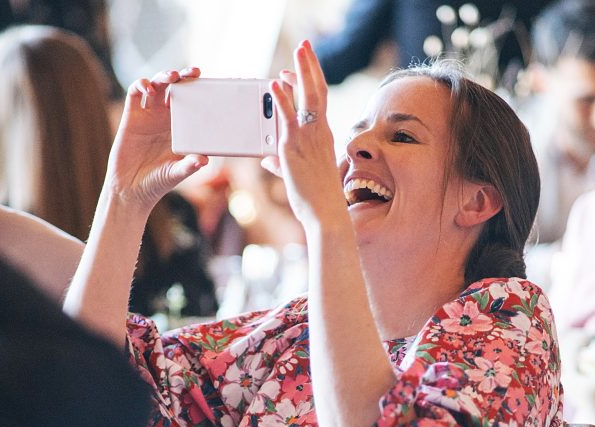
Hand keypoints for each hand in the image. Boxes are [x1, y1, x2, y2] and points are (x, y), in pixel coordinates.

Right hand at [106, 68, 209, 211]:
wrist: (131, 190)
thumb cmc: (158, 182)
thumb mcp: (176, 173)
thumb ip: (189, 165)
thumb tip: (204, 159)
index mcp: (181, 128)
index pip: (191, 102)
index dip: (198, 90)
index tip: (208, 82)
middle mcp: (165, 118)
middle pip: (175, 88)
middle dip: (183, 76)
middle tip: (192, 72)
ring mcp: (148, 115)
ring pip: (156, 86)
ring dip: (163, 77)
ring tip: (171, 77)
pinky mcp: (131, 117)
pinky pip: (134, 93)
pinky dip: (140, 85)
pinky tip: (148, 88)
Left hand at [266, 41, 346, 228]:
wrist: (326, 214)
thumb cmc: (317, 199)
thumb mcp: (298, 176)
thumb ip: (282, 163)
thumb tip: (269, 160)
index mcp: (324, 136)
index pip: (319, 101)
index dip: (310, 81)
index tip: (297, 70)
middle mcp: (320, 132)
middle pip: (318, 90)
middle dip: (311, 66)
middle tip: (305, 45)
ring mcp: (308, 138)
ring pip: (307, 97)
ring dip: (301, 72)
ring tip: (297, 51)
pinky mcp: (294, 147)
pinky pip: (287, 117)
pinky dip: (282, 98)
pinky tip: (274, 84)